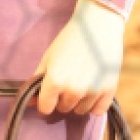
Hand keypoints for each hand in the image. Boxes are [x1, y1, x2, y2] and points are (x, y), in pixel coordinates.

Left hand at [34, 0, 125, 115]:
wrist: (97, 27)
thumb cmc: (68, 40)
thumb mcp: (48, 58)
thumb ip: (37, 81)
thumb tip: (30, 102)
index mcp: (55, 81)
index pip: (45, 108)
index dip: (44, 101)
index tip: (48, 93)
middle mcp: (73, 90)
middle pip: (63, 108)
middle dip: (61, 98)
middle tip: (67, 80)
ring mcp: (92, 92)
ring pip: (80, 111)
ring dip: (78, 102)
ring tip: (81, 81)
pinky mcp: (109, 92)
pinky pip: (98, 111)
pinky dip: (94, 105)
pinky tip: (92, 90)